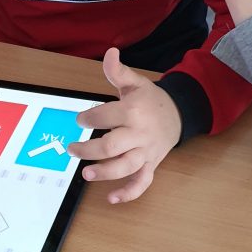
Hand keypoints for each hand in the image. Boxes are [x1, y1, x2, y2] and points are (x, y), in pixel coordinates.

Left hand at [67, 48, 181, 204]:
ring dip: (106, 173)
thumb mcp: (135, 82)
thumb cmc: (151, 99)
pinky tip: (111, 199)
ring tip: (86, 174)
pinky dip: (128, 193)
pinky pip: (142, 182)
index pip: (106, 116)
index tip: (80, 120)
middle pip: (112, 145)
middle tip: (72, 149)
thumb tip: (109, 52)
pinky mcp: (151, 164)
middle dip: (89, 149)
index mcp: (134, 111)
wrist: (179, 114)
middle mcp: (140, 133)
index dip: (89, 119)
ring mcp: (146, 151)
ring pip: (126, 166)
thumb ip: (118, 71)